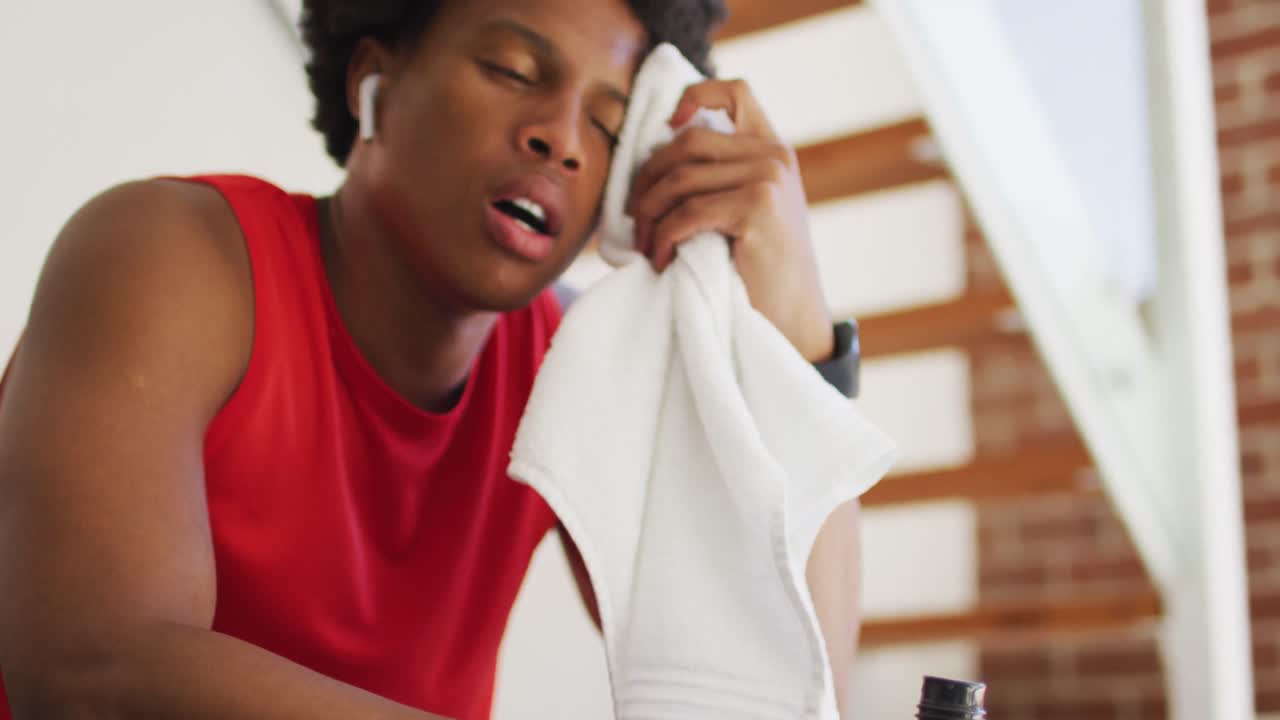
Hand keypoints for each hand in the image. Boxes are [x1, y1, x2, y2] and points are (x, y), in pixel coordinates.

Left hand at [625, 79, 833, 361]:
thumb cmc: (760, 271)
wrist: (792, 319)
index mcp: (773, 149)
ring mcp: (768, 177)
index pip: (735, 92)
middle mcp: (774, 155)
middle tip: (633, 219)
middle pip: (686, 142)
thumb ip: (723, 176)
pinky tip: (661, 261)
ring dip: (649, 216)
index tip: (665, 126)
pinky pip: (686, 212)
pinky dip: (662, 238)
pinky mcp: (756, 208)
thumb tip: (654, 157)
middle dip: (647, 180)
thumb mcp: (748, 211)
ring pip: (679, 180)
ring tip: (646, 247)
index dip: (694, 95)